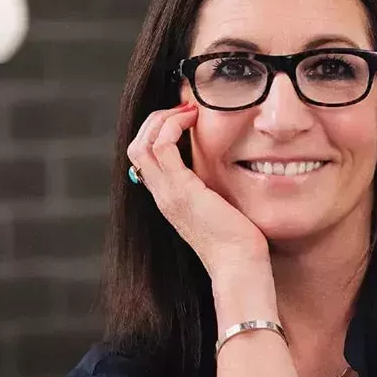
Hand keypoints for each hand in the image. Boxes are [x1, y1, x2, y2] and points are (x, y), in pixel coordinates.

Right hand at [127, 104, 269, 276]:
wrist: (239, 267)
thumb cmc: (239, 243)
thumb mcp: (222, 209)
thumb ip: (215, 189)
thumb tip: (228, 171)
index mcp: (169, 200)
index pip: (146, 159)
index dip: (159, 132)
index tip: (186, 119)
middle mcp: (162, 196)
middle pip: (136, 147)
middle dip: (156, 121)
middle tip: (185, 110)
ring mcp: (168, 193)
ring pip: (142, 144)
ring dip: (163, 119)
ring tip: (188, 111)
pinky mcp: (182, 190)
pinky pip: (162, 147)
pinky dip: (173, 126)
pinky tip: (194, 120)